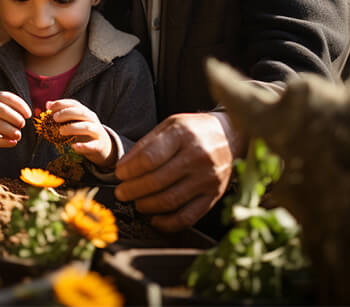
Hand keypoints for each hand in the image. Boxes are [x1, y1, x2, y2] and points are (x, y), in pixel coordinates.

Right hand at [0, 91, 31, 149]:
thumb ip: (12, 105)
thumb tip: (27, 116)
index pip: (9, 98)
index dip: (21, 106)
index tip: (28, 115)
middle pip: (4, 111)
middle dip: (16, 119)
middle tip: (22, 125)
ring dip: (12, 132)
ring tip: (18, 135)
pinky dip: (5, 143)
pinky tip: (13, 143)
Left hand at [45, 98, 113, 166]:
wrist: (102, 146)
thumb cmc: (83, 131)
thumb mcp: (74, 121)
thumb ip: (62, 113)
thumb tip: (48, 104)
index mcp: (85, 112)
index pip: (74, 104)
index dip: (61, 104)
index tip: (49, 108)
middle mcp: (91, 119)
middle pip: (81, 112)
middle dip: (66, 113)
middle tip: (54, 118)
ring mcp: (96, 132)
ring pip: (86, 127)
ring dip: (72, 128)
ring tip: (61, 131)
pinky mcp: (99, 145)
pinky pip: (92, 145)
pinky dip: (83, 146)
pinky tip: (74, 146)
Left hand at [114, 111, 238, 231]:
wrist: (231, 137)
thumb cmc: (194, 131)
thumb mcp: (169, 126)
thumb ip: (146, 144)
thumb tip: (123, 167)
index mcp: (182, 135)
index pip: (149, 158)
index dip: (129, 170)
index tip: (119, 174)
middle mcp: (197, 157)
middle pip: (156, 181)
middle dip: (132, 190)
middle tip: (121, 192)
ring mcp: (208, 179)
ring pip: (170, 200)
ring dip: (146, 206)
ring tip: (136, 202)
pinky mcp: (214, 196)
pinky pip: (188, 217)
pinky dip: (167, 223)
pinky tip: (155, 219)